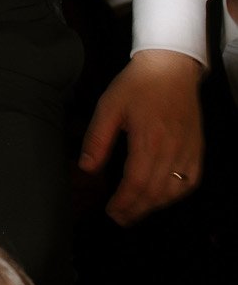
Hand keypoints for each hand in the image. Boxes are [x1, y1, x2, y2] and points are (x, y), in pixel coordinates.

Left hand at [80, 48, 203, 222]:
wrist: (171, 67)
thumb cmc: (138, 85)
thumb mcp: (109, 106)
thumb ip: (97, 139)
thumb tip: (87, 168)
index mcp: (148, 139)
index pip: (136, 182)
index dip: (124, 202)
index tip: (111, 211)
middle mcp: (171, 148)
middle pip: (155, 192)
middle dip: (136, 210)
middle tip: (120, 218)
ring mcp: (188, 150)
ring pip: (174, 190)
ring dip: (154, 206)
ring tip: (136, 210)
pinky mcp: (197, 148)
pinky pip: (190, 181)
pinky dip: (176, 194)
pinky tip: (163, 197)